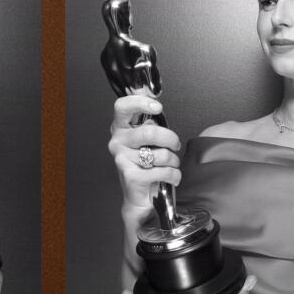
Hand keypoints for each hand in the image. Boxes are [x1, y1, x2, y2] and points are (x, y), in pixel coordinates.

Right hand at [108, 94, 181, 216]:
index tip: (158, 107)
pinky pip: (163, 171)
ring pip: (160, 154)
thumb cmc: (146, 164)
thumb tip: (152, 96)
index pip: (122, 107)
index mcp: (121, 128)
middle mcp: (117, 142)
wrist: (139, 197)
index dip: (140, 103)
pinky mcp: (131, 176)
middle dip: (171, 139)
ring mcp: (122, 159)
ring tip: (171, 164)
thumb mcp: (147, 140)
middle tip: (175, 146)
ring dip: (174, 161)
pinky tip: (172, 178)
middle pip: (150, 131)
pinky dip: (174, 175)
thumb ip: (149, 121)